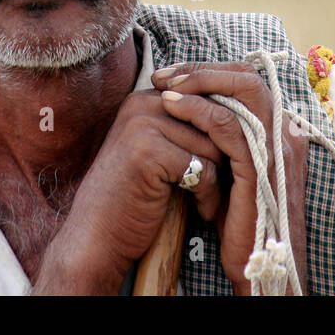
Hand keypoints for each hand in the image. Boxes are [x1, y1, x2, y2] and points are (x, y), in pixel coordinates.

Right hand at [31, 88, 227, 293]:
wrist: (97, 236)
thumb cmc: (132, 198)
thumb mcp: (157, 151)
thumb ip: (184, 128)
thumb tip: (237, 115)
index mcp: (143, 99)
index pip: (203, 101)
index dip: (219, 135)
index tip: (221, 165)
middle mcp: (141, 104)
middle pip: (211, 121)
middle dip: (221, 157)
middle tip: (217, 187)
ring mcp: (141, 125)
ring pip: (212, 144)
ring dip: (218, 178)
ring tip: (206, 199)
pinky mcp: (148, 151)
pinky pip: (203, 167)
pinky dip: (209, 194)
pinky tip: (201, 210)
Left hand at [151, 61, 308, 295]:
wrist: (257, 266)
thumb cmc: (238, 220)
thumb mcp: (230, 170)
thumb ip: (221, 139)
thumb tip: (188, 107)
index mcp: (277, 132)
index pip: (246, 81)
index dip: (209, 72)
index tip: (172, 77)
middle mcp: (283, 133)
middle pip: (248, 76)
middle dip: (202, 69)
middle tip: (166, 75)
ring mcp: (276, 149)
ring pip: (243, 90)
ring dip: (199, 82)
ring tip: (165, 88)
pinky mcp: (261, 168)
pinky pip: (230, 124)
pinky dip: (199, 110)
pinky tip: (173, 108)